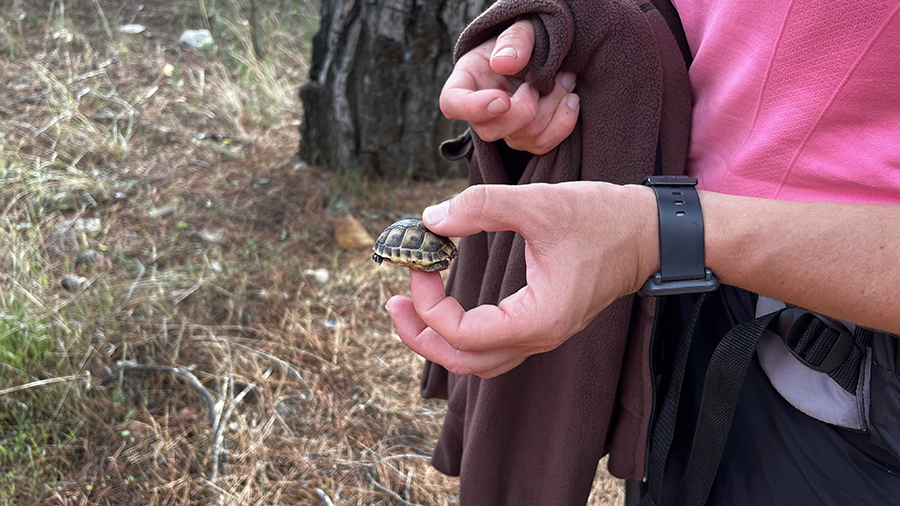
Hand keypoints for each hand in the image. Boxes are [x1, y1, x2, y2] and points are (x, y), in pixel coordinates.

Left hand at [385, 183, 659, 377]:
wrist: (651, 232)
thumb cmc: (604, 218)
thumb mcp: (541, 204)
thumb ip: (483, 207)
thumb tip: (430, 219)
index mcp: (537, 319)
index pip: (463, 333)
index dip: (429, 302)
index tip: (420, 261)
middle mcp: (539, 337)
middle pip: (464, 362)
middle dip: (421, 336)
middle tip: (392, 303)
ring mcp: (542, 334)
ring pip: (478, 361)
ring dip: (439, 339)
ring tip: (409, 307)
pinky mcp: (543, 322)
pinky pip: (494, 346)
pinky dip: (462, 333)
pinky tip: (447, 305)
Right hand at [439, 18, 579, 154]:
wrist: (546, 51)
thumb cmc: (527, 39)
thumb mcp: (521, 28)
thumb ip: (515, 40)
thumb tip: (505, 63)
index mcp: (466, 79)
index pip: (452, 104)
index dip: (474, 108)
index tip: (503, 99)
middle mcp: (480, 110)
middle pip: (490, 131)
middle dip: (526, 109)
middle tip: (541, 80)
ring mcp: (503, 127)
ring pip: (522, 138)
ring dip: (552, 109)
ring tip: (565, 79)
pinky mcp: (525, 138)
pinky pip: (541, 145)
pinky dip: (562, 124)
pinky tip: (571, 100)